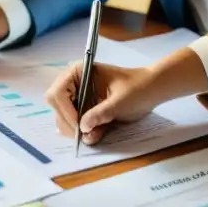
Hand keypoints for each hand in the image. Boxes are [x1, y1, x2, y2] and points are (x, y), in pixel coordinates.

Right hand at [44, 62, 162, 145]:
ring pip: (63, 119)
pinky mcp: (85, 111)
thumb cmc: (137, 88)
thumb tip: (83, 127)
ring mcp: (78, 98)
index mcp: (79, 72)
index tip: (79, 125)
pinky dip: (84, 133)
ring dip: (77, 131)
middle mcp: (74, 84)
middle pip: (57, 108)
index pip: (57, 93)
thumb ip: (100, 113)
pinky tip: (98, 133)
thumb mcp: (119, 101)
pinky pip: (75, 126)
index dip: (65, 110)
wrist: (150, 91)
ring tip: (96, 133)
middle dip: (70, 123)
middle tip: (87, 134)